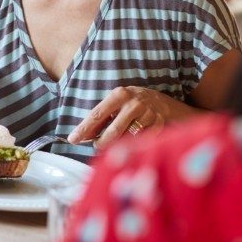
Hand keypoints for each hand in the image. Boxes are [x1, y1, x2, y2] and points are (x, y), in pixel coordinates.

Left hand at [68, 86, 196, 148]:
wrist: (169, 105)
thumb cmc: (136, 105)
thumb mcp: (119, 103)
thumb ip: (104, 117)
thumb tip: (84, 135)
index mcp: (119, 94)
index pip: (97, 114)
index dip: (84, 128)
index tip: (72, 139)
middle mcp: (134, 103)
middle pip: (112, 131)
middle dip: (102, 143)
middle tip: (97, 147)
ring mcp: (148, 115)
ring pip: (127, 139)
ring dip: (118, 146)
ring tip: (116, 145)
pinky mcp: (159, 127)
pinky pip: (141, 143)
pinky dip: (134, 147)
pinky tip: (133, 145)